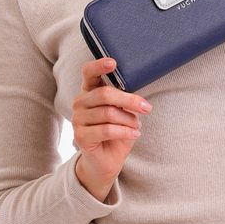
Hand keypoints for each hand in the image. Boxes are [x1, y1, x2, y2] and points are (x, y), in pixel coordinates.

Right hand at [72, 57, 152, 191]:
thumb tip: (138, 96)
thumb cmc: (117, 133)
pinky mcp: (80, 136)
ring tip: (137, 126)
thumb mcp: (124, 113)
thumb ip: (125, 100)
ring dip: (129, 120)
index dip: (99, 66)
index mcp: (90, 92)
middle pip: (105, 94)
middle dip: (130, 100)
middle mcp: (80, 102)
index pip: (89, 73)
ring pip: (109, 113)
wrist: (107, 161)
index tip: (113, 62)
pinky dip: (125, 131)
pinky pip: (107, 129)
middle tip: (147, 108)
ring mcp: (77, 119)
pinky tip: (135, 134)